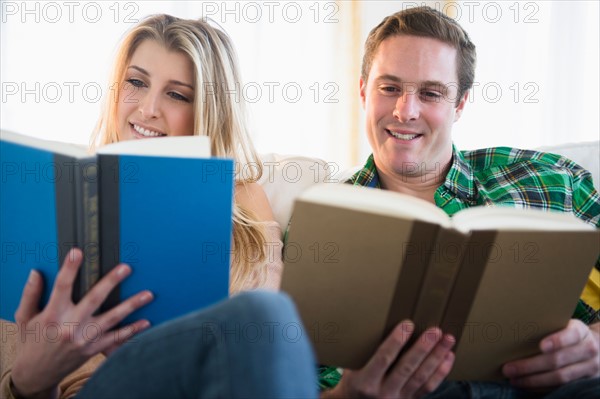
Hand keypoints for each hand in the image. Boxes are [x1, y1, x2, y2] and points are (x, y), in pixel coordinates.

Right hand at [10, 248, 153, 398]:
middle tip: (126, 268)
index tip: (77, 252)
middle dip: (111, 282)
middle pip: (94, 299)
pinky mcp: (93, 350)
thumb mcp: (24, 318)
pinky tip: (145, 321)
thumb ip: (30, 295)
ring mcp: (84, 339)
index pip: (62, 287)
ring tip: (148, 294)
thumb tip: (36, 273)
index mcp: (51, 315)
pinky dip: (131, 331)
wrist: (35, 373)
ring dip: (131, 306)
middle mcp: (69, 327)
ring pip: (112, 319)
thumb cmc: (31, 342)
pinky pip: (115, 339)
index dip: (70, 269)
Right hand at [322, 321, 454, 398]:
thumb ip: (365, 352)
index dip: (396, 340)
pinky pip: (428, 388)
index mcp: (366, 381)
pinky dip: (440, 372)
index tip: (407, 324)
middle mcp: (383, 393)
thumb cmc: (352, 382)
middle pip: (407, 367)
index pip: (384, 358)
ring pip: (421, 377)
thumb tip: (378, 323)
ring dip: (436, 357)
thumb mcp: (351, 368)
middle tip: (435, 330)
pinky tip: (448, 358)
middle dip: (423, 348)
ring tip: (447, 340)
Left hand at [503, 319, 599, 388]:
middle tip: (509, 368)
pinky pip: (562, 387)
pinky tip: (526, 386)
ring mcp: (589, 367)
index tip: (542, 346)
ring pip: (560, 377)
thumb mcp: (564, 326)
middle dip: (530, 365)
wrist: (597, 347)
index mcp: (580, 331)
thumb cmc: (569, 334)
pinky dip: (542, 387)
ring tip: (513, 379)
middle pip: (558, 360)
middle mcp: (588, 349)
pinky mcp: (586, 382)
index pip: (571, 334)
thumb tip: (512, 330)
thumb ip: (547, 327)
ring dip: (533, 380)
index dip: (557, 340)